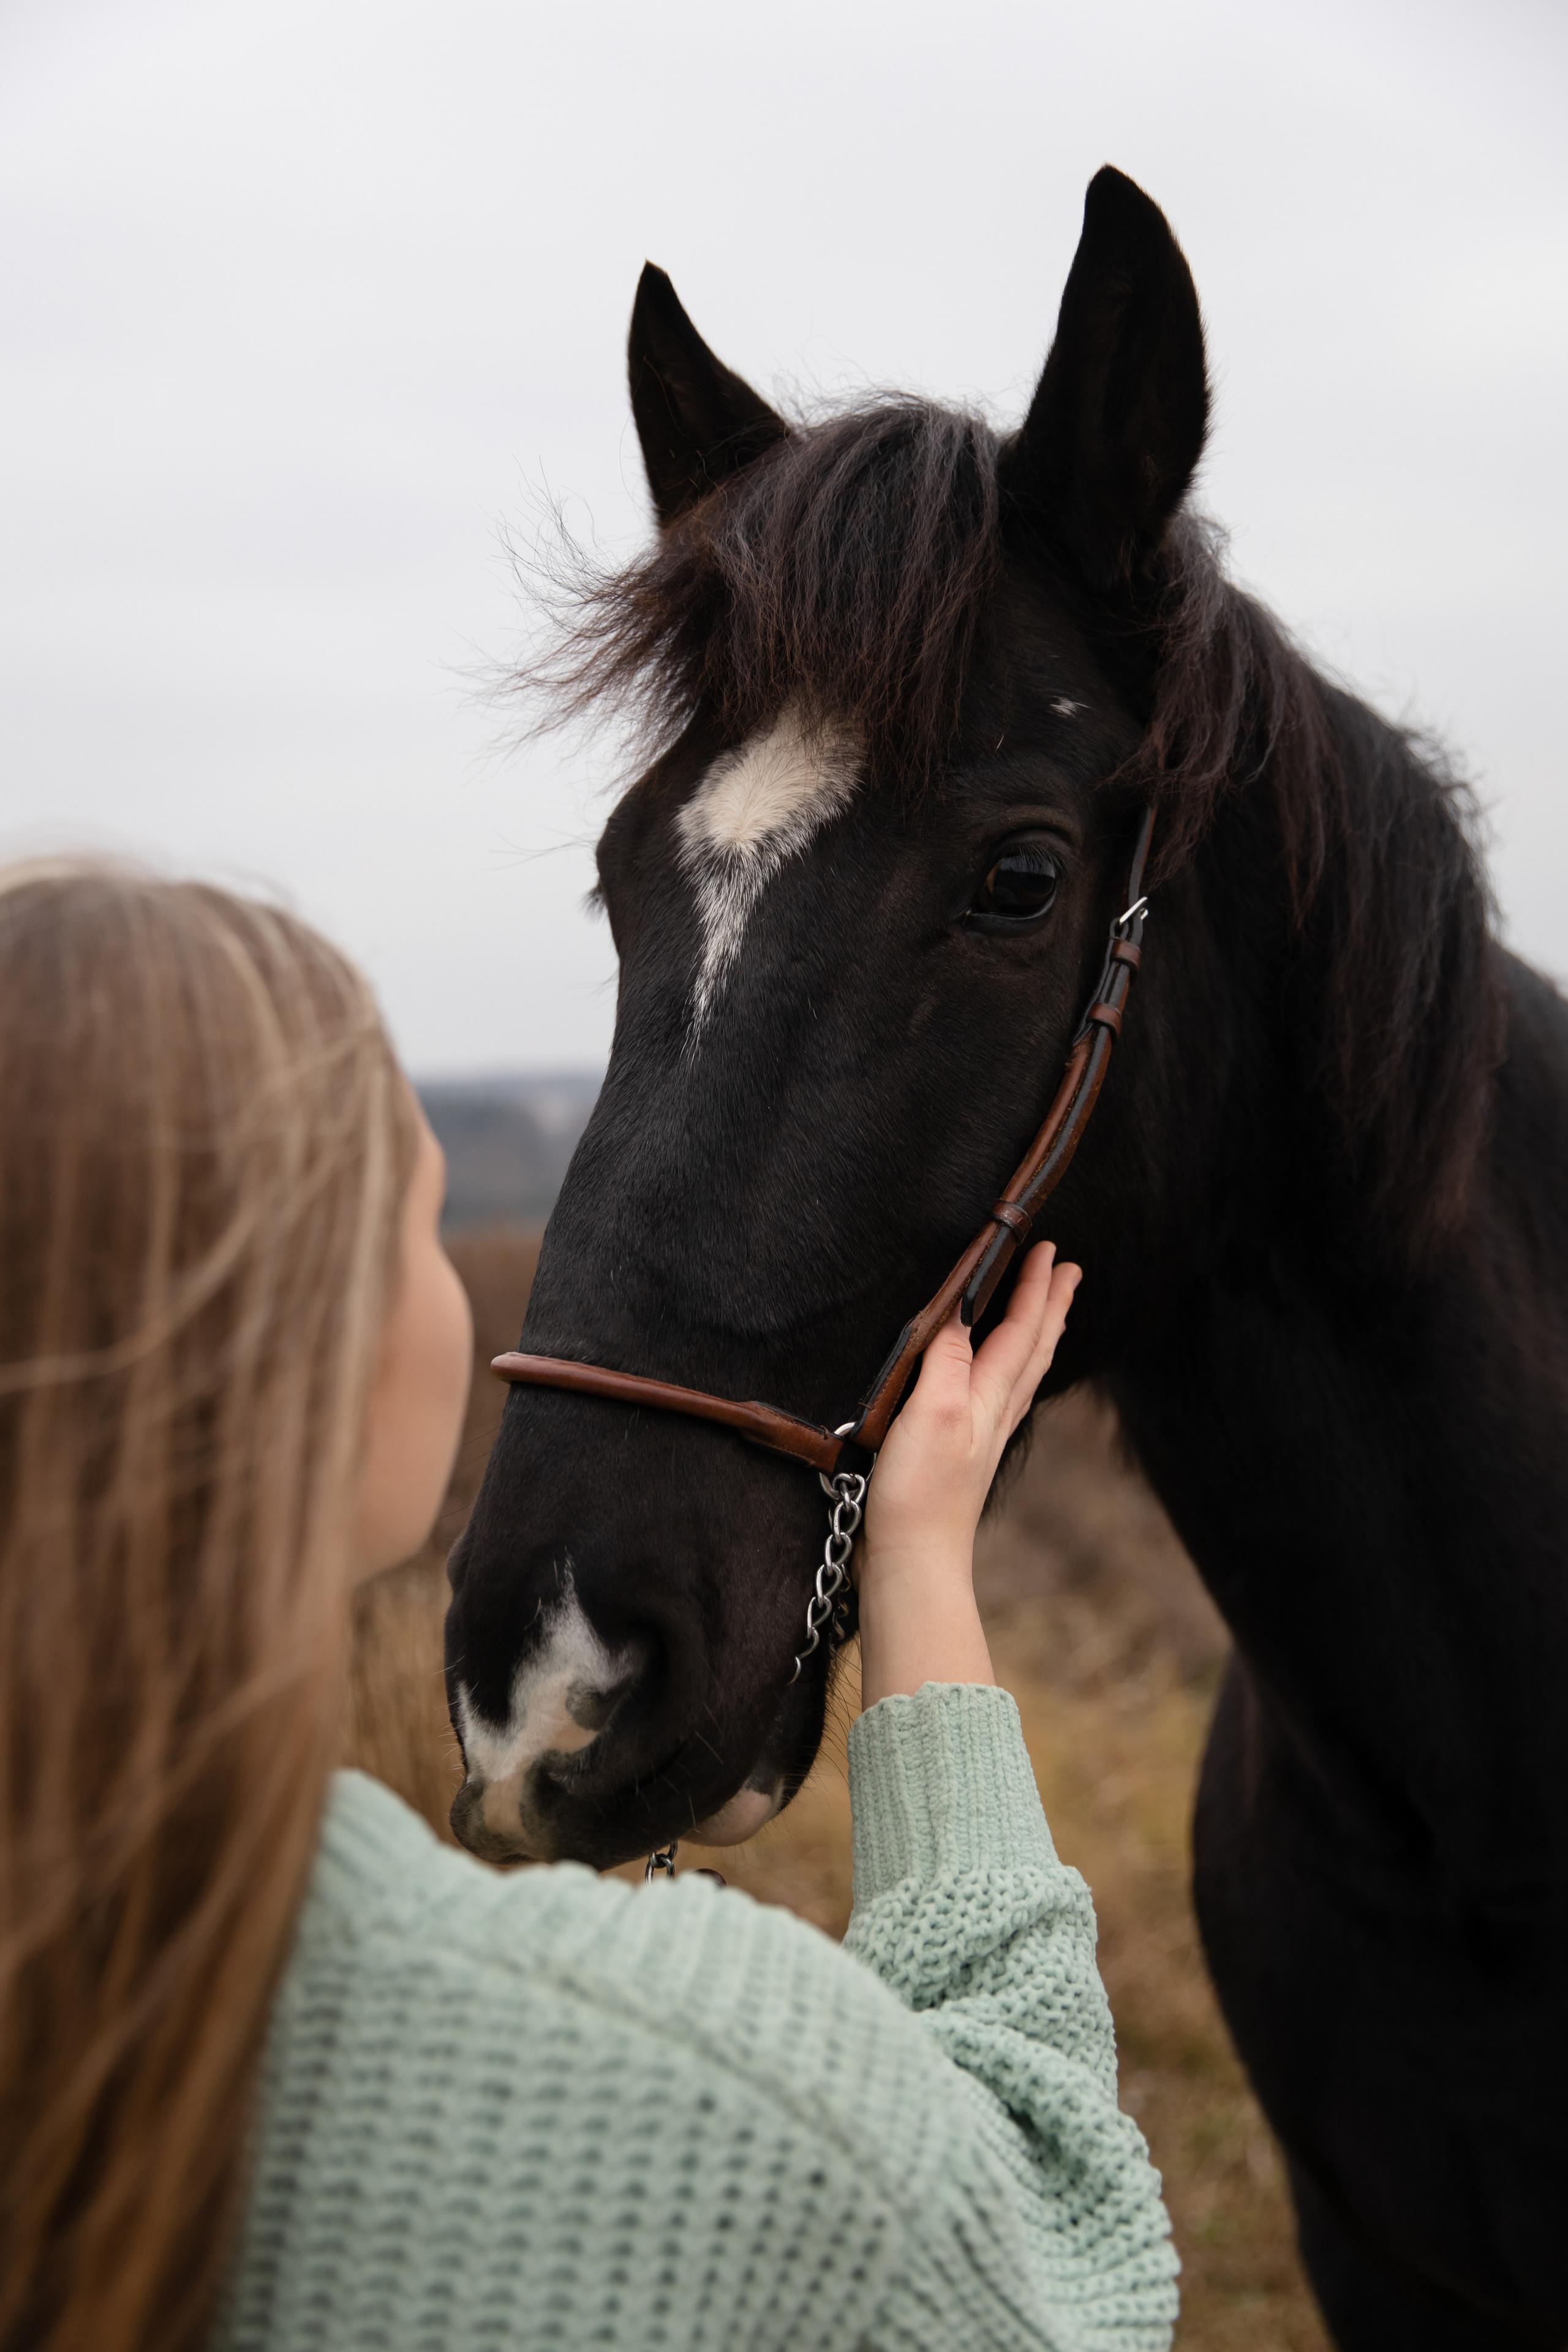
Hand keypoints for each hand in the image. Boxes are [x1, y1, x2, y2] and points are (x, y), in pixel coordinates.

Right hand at [856, 1243, 1079, 1710]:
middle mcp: (996, 1412)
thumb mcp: (930, 1413)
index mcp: (990, 1396)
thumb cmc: (920, 1493)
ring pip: (1023, 1371)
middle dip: (1050, 1305)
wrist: (915, 1562)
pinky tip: (999, 1376)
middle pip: (1034, 1348)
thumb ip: (947, 1359)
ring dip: (1038, 1333)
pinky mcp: (965, 1454)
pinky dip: (1012, 1368)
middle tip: (1068, 1269)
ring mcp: (984, 1435)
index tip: (1047, 1248)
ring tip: (1047, 1310)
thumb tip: (960, 1312)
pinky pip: (1003, 1395)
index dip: (1033, 1287)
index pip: (1021, 1329)